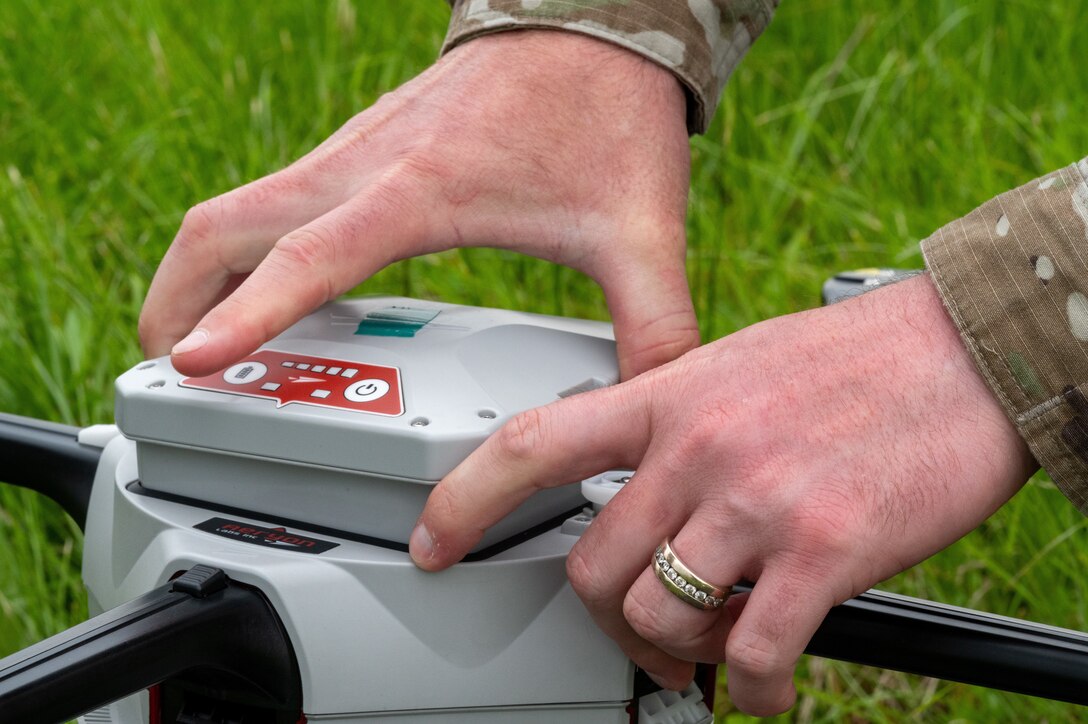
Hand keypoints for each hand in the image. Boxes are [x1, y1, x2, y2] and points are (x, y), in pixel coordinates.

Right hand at [139, 30, 697, 380]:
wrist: (593, 23)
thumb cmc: (605, 114)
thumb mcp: (639, 232)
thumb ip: (655, 326)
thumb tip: (656, 403)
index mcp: (421, 189)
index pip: (309, 256)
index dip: (246, 315)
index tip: (191, 361)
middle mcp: (366, 166)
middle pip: (224, 226)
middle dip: (179, 299)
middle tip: (172, 372)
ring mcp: (354, 153)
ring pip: (235, 208)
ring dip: (200, 272)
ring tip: (196, 342)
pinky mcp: (361, 151)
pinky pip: (273, 200)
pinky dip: (243, 248)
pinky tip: (269, 289)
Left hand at [409, 274, 1036, 714]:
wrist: (968, 351)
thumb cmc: (855, 358)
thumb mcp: (737, 367)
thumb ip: (677, 425)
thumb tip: (644, 493)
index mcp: (669, 395)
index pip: (533, 445)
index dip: (463, 499)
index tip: (433, 543)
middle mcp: (697, 447)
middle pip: (592, 566)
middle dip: (607, 618)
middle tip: (641, 636)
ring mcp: (755, 500)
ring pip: (658, 617)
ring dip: (676, 653)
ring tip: (713, 651)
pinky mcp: (822, 550)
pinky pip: (754, 653)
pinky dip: (755, 688)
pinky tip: (769, 685)